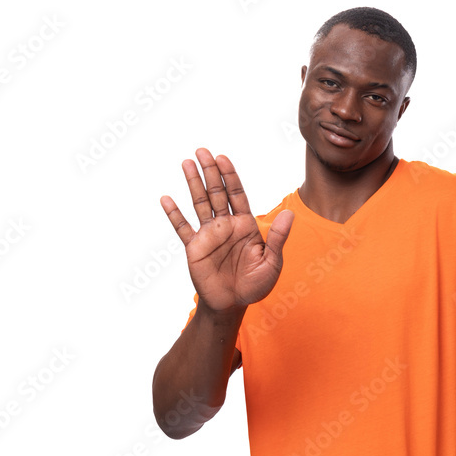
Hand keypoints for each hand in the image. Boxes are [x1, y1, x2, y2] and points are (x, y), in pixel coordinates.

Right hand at [161, 148, 293, 313]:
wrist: (233, 305)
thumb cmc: (255, 285)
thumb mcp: (272, 262)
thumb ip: (278, 238)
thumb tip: (289, 214)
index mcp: (246, 225)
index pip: (237, 194)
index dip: (230, 176)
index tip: (223, 158)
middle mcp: (226, 225)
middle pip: (217, 193)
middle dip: (210, 172)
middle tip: (202, 151)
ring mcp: (208, 235)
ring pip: (199, 203)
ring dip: (193, 184)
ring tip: (186, 162)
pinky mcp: (194, 248)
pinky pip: (182, 228)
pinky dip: (174, 214)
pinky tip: (166, 199)